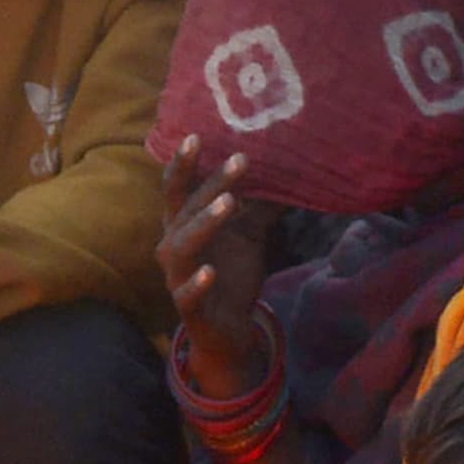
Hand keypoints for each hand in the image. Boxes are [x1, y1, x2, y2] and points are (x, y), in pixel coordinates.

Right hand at [159, 136, 283, 383]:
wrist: (227, 328)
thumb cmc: (232, 273)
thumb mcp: (249, 233)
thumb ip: (259, 203)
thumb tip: (290, 167)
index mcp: (183, 224)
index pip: (178, 188)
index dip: (184, 164)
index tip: (197, 135)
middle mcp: (173, 246)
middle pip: (186, 209)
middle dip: (211, 184)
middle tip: (240, 160)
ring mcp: (177, 276)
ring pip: (184, 245)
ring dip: (205, 223)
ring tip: (230, 204)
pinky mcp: (187, 307)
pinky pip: (188, 293)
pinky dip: (197, 282)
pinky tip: (211, 271)